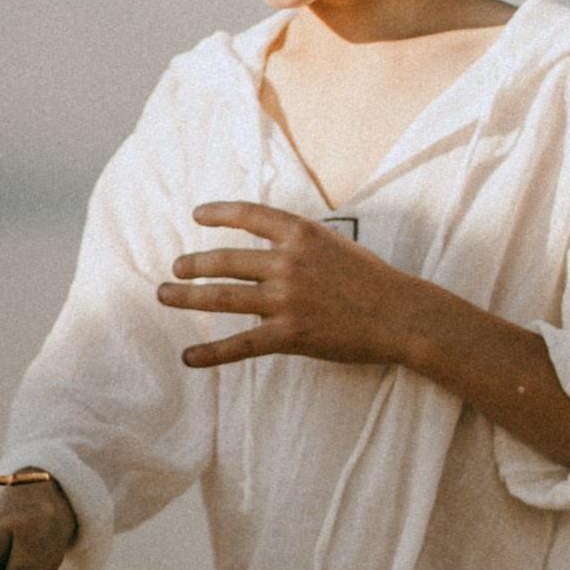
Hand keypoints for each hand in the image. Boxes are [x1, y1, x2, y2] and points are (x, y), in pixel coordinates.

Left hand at [161, 201, 569, 464]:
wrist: (405, 315)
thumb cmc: (377, 284)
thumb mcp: (340, 248)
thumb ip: (305, 247)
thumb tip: (275, 250)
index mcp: (303, 233)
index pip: (250, 216)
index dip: (220, 214)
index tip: (197, 216)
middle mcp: (289, 262)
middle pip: (227, 259)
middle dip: (194, 263)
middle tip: (175, 267)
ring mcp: (287, 298)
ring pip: (224, 296)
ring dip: (189, 296)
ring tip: (165, 294)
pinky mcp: (290, 334)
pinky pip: (241, 344)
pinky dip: (211, 351)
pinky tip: (188, 355)